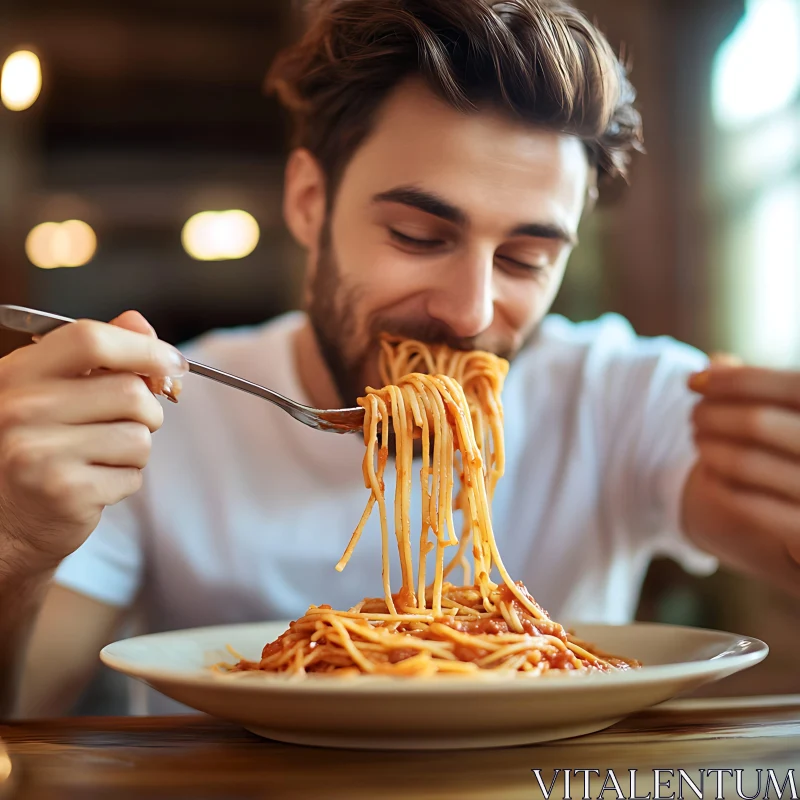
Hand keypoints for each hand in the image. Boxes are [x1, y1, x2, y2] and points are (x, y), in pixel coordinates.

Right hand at [0, 312, 187, 573]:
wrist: (3, 522)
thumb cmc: (33, 448)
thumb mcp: (49, 390)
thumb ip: (94, 353)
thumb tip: (140, 324)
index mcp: (18, 373)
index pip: (90, 339)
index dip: (144, 347)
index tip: (173, 362)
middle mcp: (21, 409)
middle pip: (130, 391)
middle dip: (147, 410)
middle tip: (128, 424)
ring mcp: (39, 452)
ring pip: (139, 435)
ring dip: (135, 448)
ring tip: (100, 457)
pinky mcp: (65, 492)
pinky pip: (134, 475)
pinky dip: (125, 479)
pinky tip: (93, 483)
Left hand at [687, 365, 799, 577]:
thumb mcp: (794, 417)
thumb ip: (761, 389)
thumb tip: (714, 363)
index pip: (792, 386)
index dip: (738, 380)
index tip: (694, 379)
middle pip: (759, 423)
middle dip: (712, 414)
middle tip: (692, 415)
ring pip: (747, 463)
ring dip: (709, 447)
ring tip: (697, 439)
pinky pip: (749, 505)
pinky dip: (721, 483)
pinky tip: (711, 473)